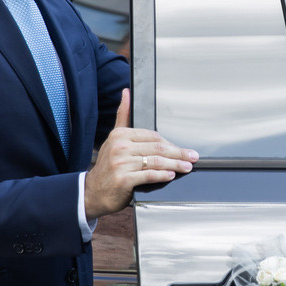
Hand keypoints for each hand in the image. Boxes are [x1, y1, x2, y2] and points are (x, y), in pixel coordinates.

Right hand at [85, 91, 196, 218]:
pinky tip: (171, 175)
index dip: (171, 143)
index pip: (153, 136)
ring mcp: (121, 163)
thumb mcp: (114, 138)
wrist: (93, 192)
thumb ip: (123, 116)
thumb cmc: (108, 166)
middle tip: (192, 157)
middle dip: (179, 153)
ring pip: (156, 161)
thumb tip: (127, 93)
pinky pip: (148, 175)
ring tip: (186, 167)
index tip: (181, 149)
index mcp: (120, 135)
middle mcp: (119, 147)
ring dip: (175, 164)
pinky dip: (162, 175)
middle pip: (157, 148)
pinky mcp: (124, 179)